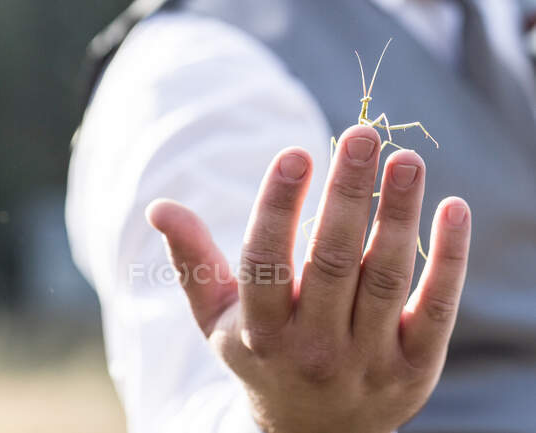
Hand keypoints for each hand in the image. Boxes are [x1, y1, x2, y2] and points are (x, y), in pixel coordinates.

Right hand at [146, 125, 471, 432]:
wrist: (313, 431)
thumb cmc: (262, 356)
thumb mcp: (218, 318)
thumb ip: (192, 262)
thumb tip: (159, 207)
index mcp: (259, 332)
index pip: (266, 262)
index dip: (278, 206)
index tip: (296, 154)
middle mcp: (313, 349)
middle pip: (333, 261)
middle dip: (348, 193)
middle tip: (361, 135)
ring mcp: (366, 360)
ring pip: (385, 277)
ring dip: (398, 214)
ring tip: (404, 160)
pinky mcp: (414, 367)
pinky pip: (436, 308)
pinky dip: (449, 258)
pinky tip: (452, 209)